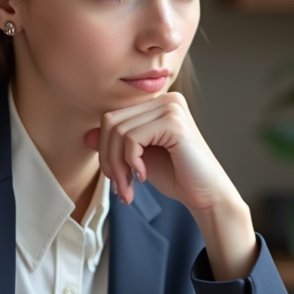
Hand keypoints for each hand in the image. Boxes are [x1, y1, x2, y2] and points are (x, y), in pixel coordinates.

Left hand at [84, 93, 258, 280]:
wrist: (206, 194)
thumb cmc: (177, 175)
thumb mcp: (138, 158)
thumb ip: (116, 144)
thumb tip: (87, 135)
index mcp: (158, 104)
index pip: (112, 117)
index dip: (105, 149)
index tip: (116, 178)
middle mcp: (166, 99)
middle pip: (111, 121)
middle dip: (108, 159)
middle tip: (119, 186)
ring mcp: (171, 108)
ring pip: (118, 131)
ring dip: (118, 166)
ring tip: (128, 187)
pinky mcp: (174, 123)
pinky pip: (132, 139)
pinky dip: (130, 161)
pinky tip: (143, 175)